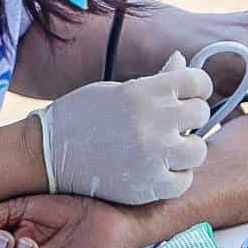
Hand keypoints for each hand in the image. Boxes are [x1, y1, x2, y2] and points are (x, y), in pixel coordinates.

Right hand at [38, 54, 210, 204]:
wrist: (47, 154)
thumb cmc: (81, 116)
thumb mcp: (118, 90)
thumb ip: (156, 79)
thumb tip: (182, 60)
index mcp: (145, 91)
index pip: (198, 81)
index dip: (195, 87)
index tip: (187, 94)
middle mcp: (154, 121)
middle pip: (200, 113)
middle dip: (188, 116)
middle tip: (170, 123)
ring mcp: (153, 156)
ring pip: (198, 150)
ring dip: (186, 148)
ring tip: (167, 149)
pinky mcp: (147, 186)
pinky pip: (183, 181)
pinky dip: (175, 176)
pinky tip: (159, 169)